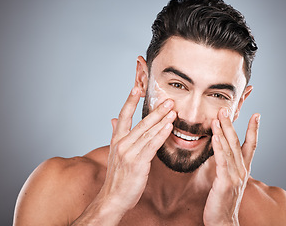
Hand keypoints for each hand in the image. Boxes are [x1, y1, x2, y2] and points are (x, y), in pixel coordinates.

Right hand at [100, 87, 175, 217]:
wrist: (113, 197)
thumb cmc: (117, 176)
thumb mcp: (114, 153)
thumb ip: (116, 134)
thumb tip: (113, 119)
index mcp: (116, 140)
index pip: (123, 116)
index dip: (129, 101)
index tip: (136, 88)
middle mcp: (121, 144)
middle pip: (141, 122)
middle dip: (156, 110)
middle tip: (168, 99)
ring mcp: (128, 153)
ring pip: (148, 132)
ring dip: (162, 120)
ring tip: (173, 110)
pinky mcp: (137, 163)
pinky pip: (151, 145)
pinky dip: (160, 134)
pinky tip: (169, 126)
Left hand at [203, 108, 259, 225]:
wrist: (223, 221)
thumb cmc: (223, 200)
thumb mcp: (229, 180)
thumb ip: (229, 165)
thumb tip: (224, 152)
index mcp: (243, 169)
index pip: (251, 145)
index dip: (254, 130)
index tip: (257, 115)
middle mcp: (242, 170)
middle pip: (238, 142)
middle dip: (232, 124)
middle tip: (226, 108)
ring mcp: (235, 176)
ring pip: (229, 149)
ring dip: (224, 131)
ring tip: (218, 117)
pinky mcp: (225, 182)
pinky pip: (222, 161)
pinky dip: (219, 147)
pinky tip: (215, 136)